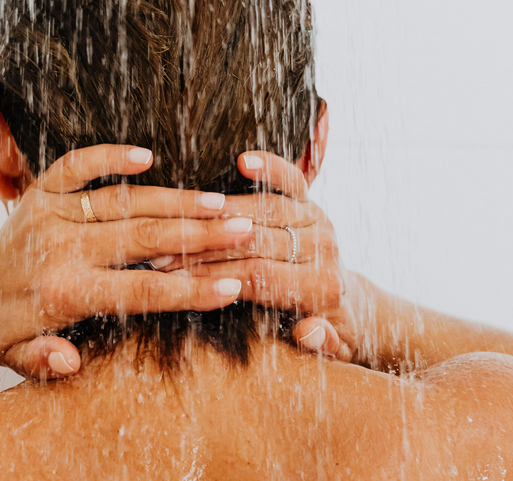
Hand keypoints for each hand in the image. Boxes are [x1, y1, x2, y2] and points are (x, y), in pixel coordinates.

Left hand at [0, 145, 272, 378]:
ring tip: (220, 201)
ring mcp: (52, 214)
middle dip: (200, 235)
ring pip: (126, 202)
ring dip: (176, 200)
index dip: (190, 291)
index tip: (232, 286)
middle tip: (244, 228)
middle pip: (145, 239)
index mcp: (64, 293)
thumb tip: (72, 362)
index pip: (142, 292)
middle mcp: (61, 249)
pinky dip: (110, 157)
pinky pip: (78, 165)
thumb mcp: (21, 359)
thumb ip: (47, 361)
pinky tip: (148, 155)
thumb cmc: (6, 330)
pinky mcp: (41, 191)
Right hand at [154, 152, 359, 360]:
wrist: (351, 307)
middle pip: (256, 242)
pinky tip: (243, 161)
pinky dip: (270, 169)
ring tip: (179, 218)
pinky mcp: (312, 203)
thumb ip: (321, 343)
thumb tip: (309, 331)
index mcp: (322, 288)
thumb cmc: (329, 332)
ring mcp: (318, 223)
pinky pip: (292, 180)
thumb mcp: (330, 350)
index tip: (173, 278)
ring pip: (266, 210)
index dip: (213, 276)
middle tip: (161, 250)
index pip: (258, 278)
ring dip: (220, 214)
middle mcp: (323, 250)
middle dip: (206, 247)